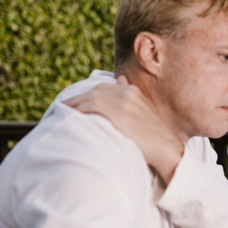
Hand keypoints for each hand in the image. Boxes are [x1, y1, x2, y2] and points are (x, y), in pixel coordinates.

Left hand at [63, 75, 183, 184]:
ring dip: (74, 103)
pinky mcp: (119, 113)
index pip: (103, 87)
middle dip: (77, 97)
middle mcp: (127, 92)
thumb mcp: (144, 112)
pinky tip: (71, 115)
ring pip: (90, 96)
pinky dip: (79, 108)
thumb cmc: (154, 136)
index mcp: (133, 90)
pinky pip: (92, 106)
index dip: (86, 94)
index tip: (75, 103)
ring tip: (62, 111)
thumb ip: (130, 98)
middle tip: (63, 106)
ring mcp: (123, 102)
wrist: (166, 149)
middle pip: (95, 90)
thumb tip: (119, 79)